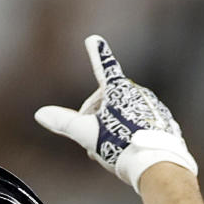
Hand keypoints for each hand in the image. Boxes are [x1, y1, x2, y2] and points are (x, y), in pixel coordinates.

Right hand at [35, 34, 196, 187]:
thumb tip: (40, 114)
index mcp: (117, 89)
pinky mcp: (162, 121)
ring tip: (111, 150)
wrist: (155, 163)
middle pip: (108, 99)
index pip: (103, 66)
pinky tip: (129, 150)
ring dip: (113, 127)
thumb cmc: (120, 145)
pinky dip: (132, 133)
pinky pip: (141, 123)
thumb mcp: (88, 133)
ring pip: (124, 113)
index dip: (96, 54)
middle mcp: (137, 92)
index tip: (93, 40)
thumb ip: (64, 122)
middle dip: (96, 116)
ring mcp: (151, 105)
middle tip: (91, 140)